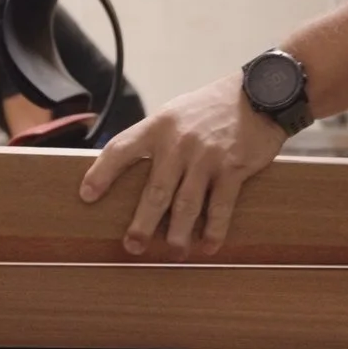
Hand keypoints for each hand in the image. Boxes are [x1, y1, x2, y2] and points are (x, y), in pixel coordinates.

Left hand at [79, 73, 288, 256]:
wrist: (260, 94)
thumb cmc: (211, 107)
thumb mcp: (175, 113)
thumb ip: (154, 138)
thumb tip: (128, 170)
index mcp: (159, 126)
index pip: (121, 149)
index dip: (102, 173)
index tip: (87, 196)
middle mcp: (179, 142)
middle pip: (155, 190)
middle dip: (142, 223)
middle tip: (133, 246)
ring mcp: (207, 157)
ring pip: (186, 204)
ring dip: (178, 234)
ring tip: (173, 254)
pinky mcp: (233, 168)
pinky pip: (220, 206)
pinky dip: (214, 230)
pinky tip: (208, 246)